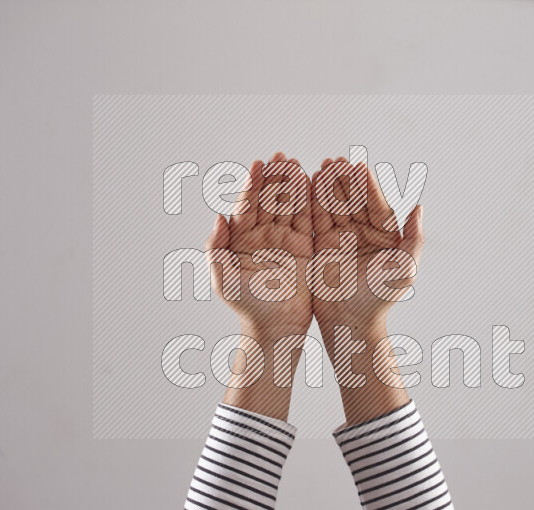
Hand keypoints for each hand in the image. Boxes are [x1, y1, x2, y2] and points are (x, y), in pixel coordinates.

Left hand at [204, 152, 312, 419]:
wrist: (276, 327)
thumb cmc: (246, 307)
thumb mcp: (224, 279)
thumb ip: (217, 248)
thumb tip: (219, 217)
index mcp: (241, 239)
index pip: (247, 205)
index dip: (253, 184)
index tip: (259, 164)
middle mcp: (262, 235)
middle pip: (269, 199)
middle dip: (275, 178)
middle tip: (282, 157)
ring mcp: (284, 239)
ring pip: (289, 206)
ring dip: (293, 184)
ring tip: (298, 163)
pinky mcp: (304, 247)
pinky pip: (308, 220)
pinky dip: (312, 202)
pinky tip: (316, 183)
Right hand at [310, 156, 423, 423]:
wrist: (350, 321)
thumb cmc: (380, 299)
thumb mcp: (404, 269)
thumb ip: (413, 238)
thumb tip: (419, 207)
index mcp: (384, 236)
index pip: (376, 205)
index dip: (368, 187)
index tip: (359, 167)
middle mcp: (363, 233)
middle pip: (354, 201)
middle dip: (345, 180)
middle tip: (336, 161)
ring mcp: (340, 238)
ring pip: (334, 206)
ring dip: (328, 186)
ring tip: (321, 165)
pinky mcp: (320, 245)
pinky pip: (316, 219)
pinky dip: (311, 201)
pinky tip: (306, 183)